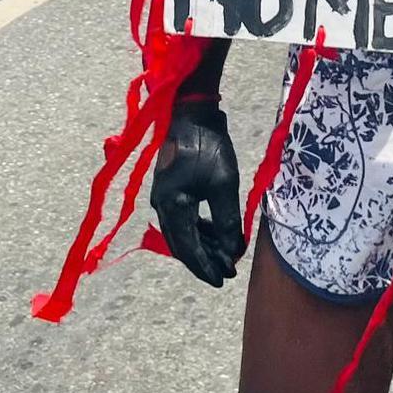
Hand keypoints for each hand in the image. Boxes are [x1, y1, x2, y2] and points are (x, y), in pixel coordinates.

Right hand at [151, 101, 243, 286]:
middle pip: (182, 245)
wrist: (191, 113)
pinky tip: (215, 233)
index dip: (206, 267)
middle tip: (228, 272)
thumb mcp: (224, 185)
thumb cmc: (208, 146)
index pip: (189, 248)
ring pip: (182, 233)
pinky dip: (198, 229)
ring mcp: (163, 197)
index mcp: (172, 206)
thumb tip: (231, 251)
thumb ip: (226, 221)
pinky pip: (181, 219)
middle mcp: (161, 205)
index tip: (224, 280)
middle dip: (205, 260)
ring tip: (225, 255)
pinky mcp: (169, 189)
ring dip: (203, 245)